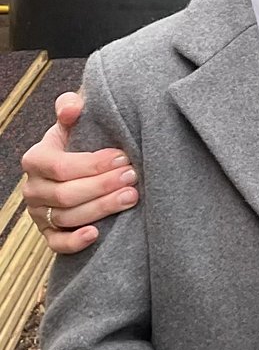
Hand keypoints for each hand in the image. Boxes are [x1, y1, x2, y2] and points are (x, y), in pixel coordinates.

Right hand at [21, 91, 139, 253]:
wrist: (83, 156)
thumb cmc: (82, 134)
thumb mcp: (75, 117)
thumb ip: (70, 105)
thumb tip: (72, 108)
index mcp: (37, 159)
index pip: (61, 166)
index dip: (93, 164)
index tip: (123, 157)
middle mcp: (34, 188)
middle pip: (66, 194)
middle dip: (103, 186)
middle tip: (133, 176)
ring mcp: (40, 213)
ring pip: (67, 218)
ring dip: (101, 208)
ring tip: (131, 196)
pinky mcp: (49, 233)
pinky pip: (57, 244)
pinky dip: (75, 242)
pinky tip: (97, 233)